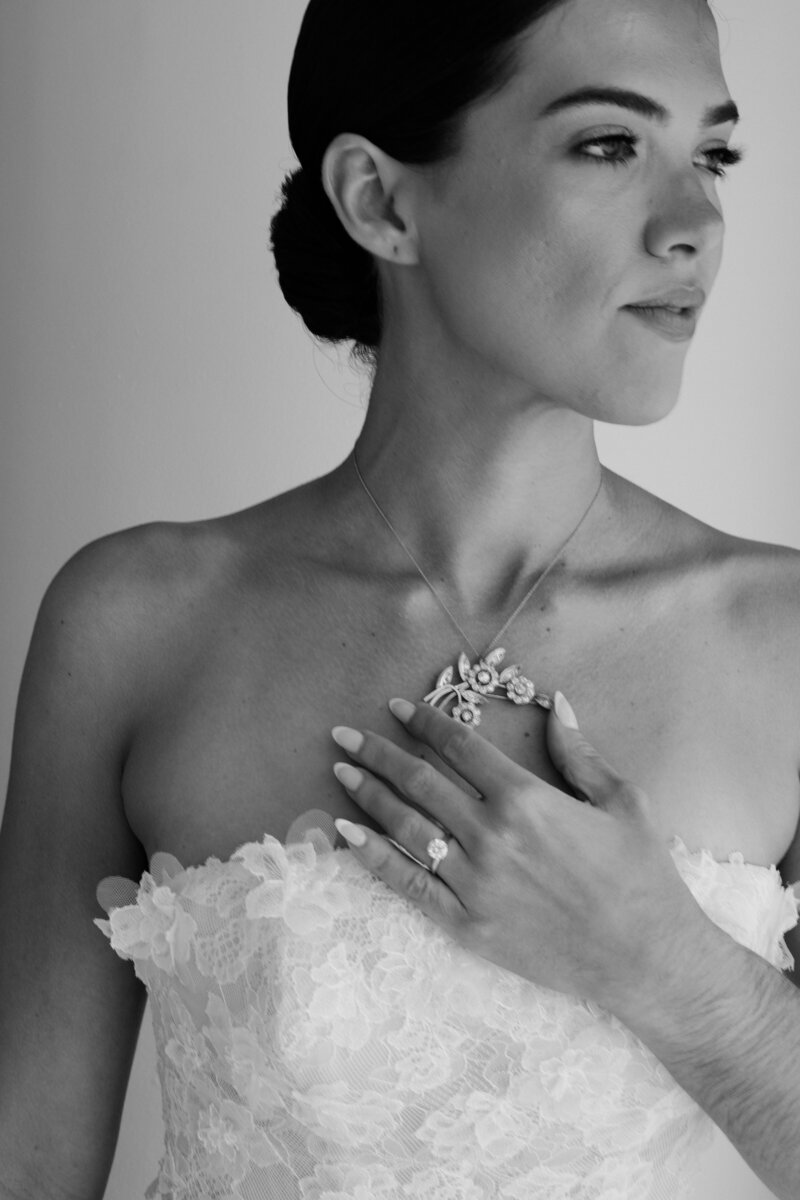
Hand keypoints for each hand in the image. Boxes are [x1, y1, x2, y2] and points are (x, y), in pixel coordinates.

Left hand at [331, 695, 714, 1015]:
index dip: (422, 720)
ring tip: (340, 771)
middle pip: (419, 780)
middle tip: (344, 734)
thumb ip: (579, 752)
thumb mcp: (623, 801)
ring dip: (367, 794)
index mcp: (526, 798)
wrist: (647, 959)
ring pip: (405, 827)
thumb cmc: (643, 876)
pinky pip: (407, 884)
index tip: (395, 707)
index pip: (458, 745)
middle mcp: (491, 834)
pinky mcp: (466, 924)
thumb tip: (558, 703)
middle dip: (377, 751)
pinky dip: (373, 857)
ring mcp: (474, 882)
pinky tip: (347, 834)